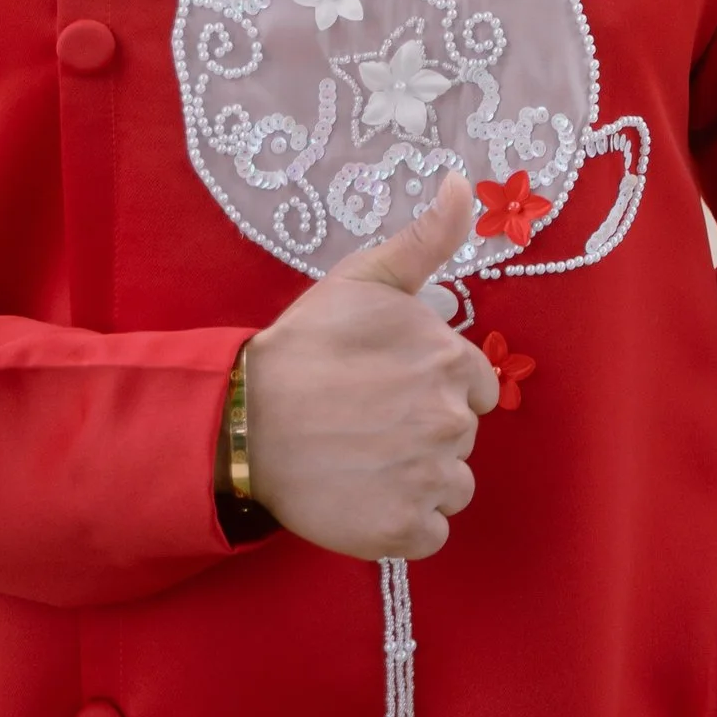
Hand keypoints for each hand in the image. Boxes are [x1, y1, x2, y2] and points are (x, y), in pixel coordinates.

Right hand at [242, 175, 497, 559]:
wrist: (243, 421)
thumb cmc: (305, 347)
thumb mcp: (364, 279)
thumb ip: (426, 239)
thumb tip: (463, 184)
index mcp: (451, 362)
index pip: (473, 385)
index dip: (433, 387)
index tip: (388, 387)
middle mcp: (451, 422)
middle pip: (461, 435)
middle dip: (423, 430)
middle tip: (365, 422)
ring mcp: (428, 481)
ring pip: (452, 486)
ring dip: (418, 479)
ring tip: (363, 460)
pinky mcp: (403, 531)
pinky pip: (430, 533)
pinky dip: (402, 522)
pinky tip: (363, 497)